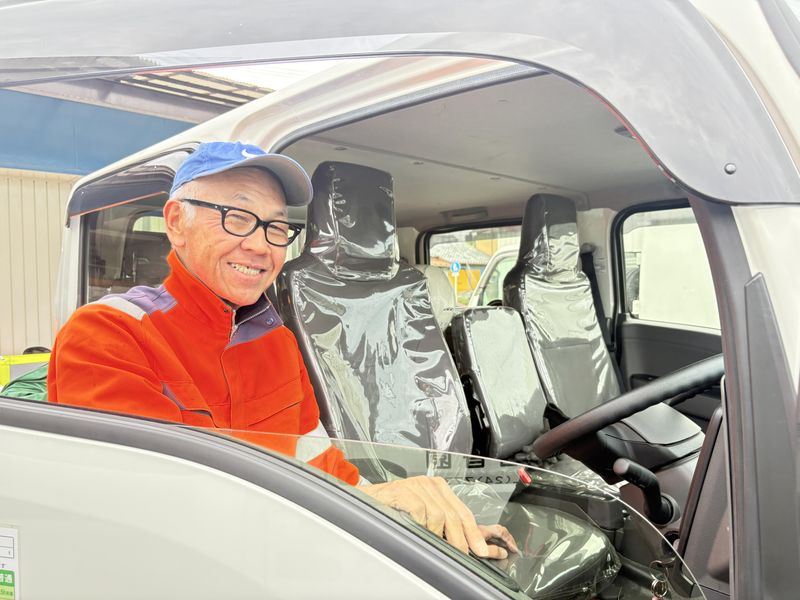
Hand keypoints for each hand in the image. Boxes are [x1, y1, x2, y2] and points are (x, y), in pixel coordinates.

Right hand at [358, 475, 518, 558]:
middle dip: (463, 539)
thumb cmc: (392, 509)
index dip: (475, 533)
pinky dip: (420, 526)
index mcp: (437, 487)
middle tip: (467, 554)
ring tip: (430, 540)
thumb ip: (442, 523)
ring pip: (439, 517)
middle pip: (455, 516)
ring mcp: (417, 486)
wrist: (364, 501)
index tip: (485, 550)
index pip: (463, 512)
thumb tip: (466, 543)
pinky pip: (421, 514)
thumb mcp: (421, 513)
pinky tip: (414, 529)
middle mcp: (429, 484)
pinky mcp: (405, 491)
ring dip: (437, 535)